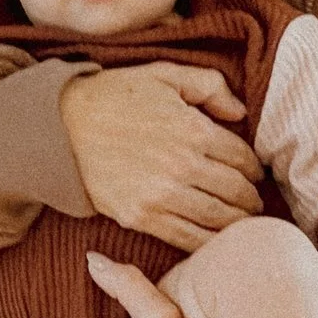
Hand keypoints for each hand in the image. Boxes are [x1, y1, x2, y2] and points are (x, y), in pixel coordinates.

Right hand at [61, 63, 263, 250]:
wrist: (61, 127)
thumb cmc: (114, 96)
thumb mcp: (164, 73)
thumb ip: (209, 85)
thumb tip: (241, 113)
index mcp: (193, 129)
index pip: (243, 158)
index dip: (255, 168)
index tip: (255, 173)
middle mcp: (183, 166)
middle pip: (237, 192)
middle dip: (251, 199)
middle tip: (254, 202)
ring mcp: (162, 196)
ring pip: (218, 219)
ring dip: (237, 223)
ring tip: (241, 222)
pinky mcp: (141, 217)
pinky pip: (187, 239)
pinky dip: (209, 244)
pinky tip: (217, 242)